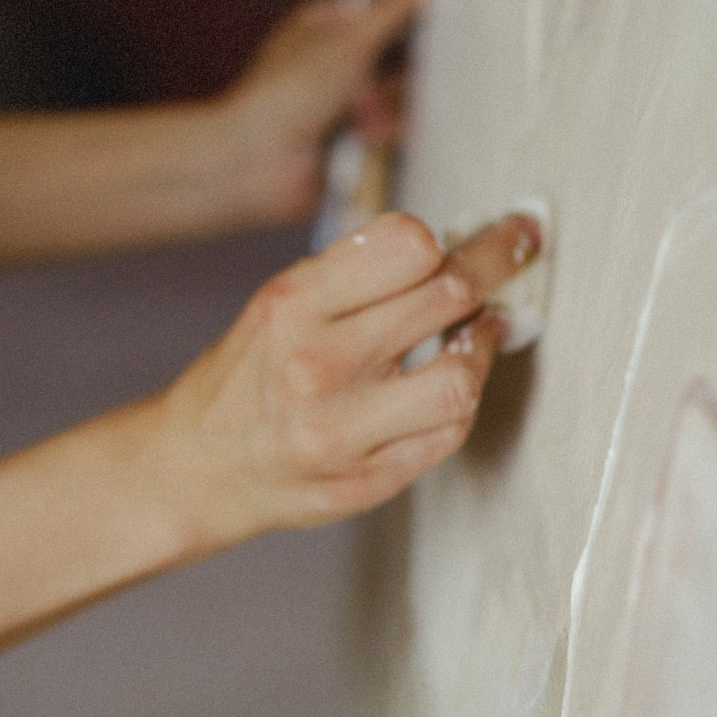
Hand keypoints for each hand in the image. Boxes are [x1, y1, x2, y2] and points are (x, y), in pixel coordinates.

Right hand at [155, 207, 540, 547]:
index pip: (407, 244)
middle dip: (496, 264)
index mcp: (292, 305)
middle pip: (446, 296)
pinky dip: (464, 399)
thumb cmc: (249, 374)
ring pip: (459, 377)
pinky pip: (448, 433)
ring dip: (485, 343)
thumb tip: (452, 246)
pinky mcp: (366, 482)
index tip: (467, 234)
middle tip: (517, 248)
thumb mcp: (279, 302)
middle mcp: (316, 366)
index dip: (443, 239)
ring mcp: (342, 432)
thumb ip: (356, 276)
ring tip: (488, 326)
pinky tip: (456, 379)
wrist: (199, 467)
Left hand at [221, 0, 429, 225]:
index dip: (411, 18)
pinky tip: (367, 141)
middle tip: (386, 86)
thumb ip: (397, 2)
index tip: (434, 25)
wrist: (256, 163)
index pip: (384, 9)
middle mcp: (334, 61)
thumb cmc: (287, 94)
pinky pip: (388, 132)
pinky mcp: (349, 141)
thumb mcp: (351, 41)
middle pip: (396, 59)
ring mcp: (342, 103)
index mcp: (326, 25)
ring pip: (396, 98)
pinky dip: (384, 135)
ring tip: (366, 122)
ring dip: (390, 110)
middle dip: (398, 76)